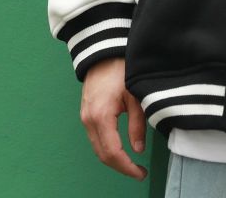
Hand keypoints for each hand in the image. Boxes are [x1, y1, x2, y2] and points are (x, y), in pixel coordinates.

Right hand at [80, 58, 147, 180]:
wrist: (103, 52)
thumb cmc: (121, 69)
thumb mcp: (135, 95)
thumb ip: (137, 123)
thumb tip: (138, 148)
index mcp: (101, 116)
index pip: (113, 152)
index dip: (127, 166)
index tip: (141, 173)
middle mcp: (89, 120)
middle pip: (102, 155)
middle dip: (120, 167)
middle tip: (138, 172)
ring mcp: (85, 118)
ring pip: (97, 148)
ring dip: (113, 159)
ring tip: (132, 164)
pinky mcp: (86, 114)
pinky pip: (95, 138)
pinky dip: (107, 148)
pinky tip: (120, 149)